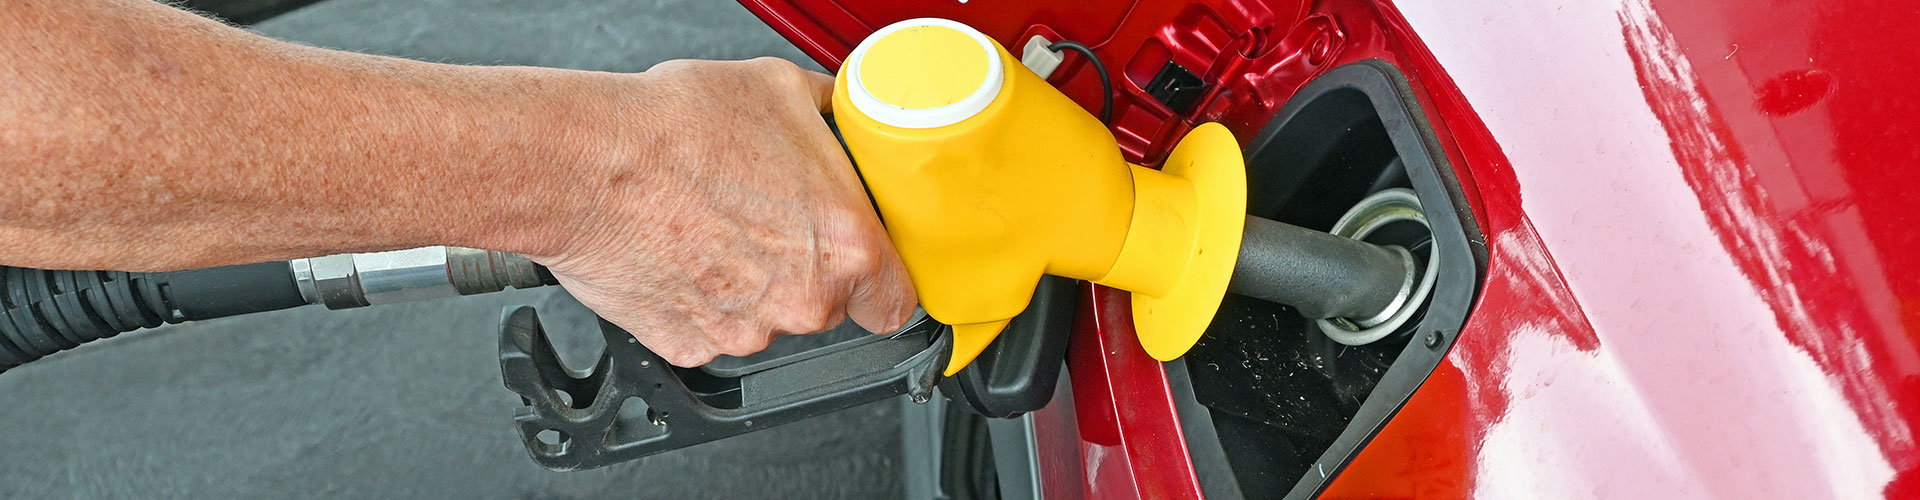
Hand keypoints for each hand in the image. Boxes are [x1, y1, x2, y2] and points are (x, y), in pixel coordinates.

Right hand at [530, 58, 916, 366]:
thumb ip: (833, 119)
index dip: (882, 281)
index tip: (864, 268)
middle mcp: (803, 298)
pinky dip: (701, 300)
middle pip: (829, 304)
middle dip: (806, 267)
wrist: (588, 164)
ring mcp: (745, 330)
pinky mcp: (690, 345)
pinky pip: (712, 329)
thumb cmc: (677, 128)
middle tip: (766, 218)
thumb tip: (844, 116)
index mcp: (845, 245)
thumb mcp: (782, 91)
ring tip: (714, 225)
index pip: (898, 301)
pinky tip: (683, 251)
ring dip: (752, 283)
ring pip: (769, 317)